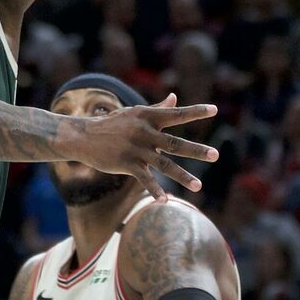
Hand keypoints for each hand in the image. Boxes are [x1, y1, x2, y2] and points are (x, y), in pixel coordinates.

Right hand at [72, 94, 217, 199]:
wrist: (83, 136)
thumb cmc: (112, 124)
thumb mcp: (135, 113)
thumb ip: (158, 109)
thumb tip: (176, 98)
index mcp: (148, 117)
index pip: (176, 114)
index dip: (195, 112)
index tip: (214, 110)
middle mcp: (144, 133)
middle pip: (175, 144)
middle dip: (196, 150)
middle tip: (215, 155)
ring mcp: (135, 150)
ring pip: (164, 165)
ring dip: (183, 176)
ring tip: (199, 186)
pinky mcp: (126, 164)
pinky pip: (144, 179)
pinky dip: (154, 190)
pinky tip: (165, 201)